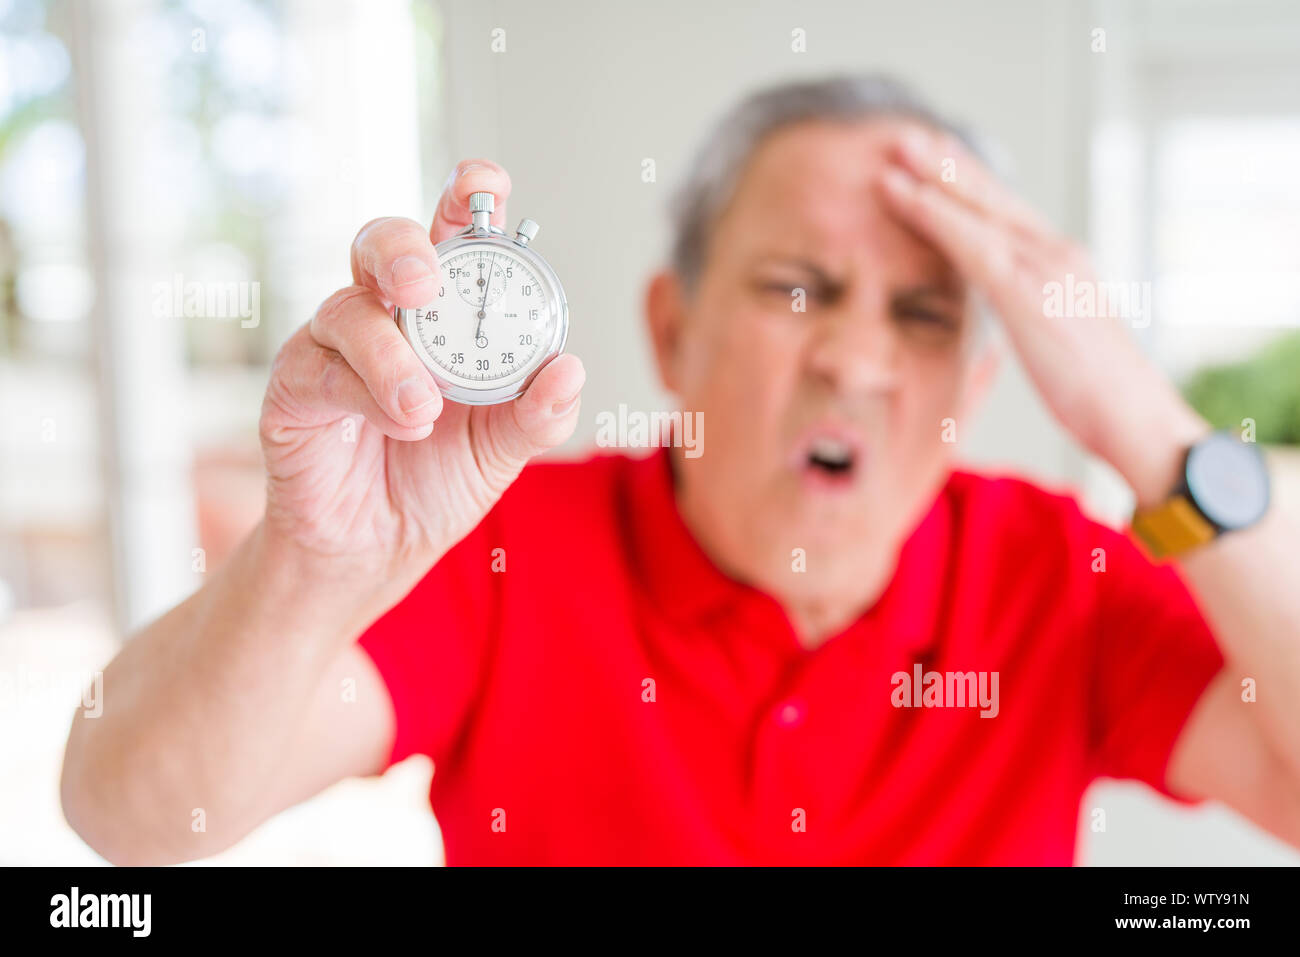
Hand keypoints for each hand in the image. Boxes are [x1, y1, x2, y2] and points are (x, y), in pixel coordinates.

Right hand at [260, 159, 584, 580]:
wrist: (379, 550)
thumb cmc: (437, 481)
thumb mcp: (504, 449)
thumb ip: (539, 412)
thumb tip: (570, 368)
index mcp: (446, 313)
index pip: (452, 234)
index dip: (466, 197)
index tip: (483, 185)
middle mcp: (387, 314)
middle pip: (383, 242)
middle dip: (405, 249)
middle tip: (427, 285)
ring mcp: (335, 345)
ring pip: (349, 307)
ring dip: (391, 355)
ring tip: (424, 408)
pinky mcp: (296, 386)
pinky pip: (321, 367)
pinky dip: (366, 393)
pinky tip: (401, 423)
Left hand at [875, 128, 1207, 505]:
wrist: (1135, 420)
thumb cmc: (1096, 393)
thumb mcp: (1055, 341)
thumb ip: (1029, 313)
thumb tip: (1009, 307)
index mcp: (1059, 263)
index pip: (1005, 212)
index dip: (967, 183)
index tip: (932, 159)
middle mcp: (1054, 252)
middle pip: (991, 196)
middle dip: (947, 163)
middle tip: (906, 134)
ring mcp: (1045, 268)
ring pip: (979, 210)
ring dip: (934, 178)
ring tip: (898, 150)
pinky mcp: (1030, 294)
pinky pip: (974, 245)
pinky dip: (938, 217)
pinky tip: (909, 198)